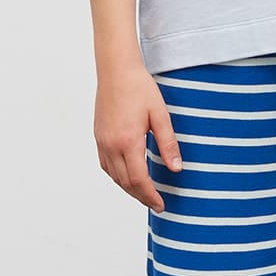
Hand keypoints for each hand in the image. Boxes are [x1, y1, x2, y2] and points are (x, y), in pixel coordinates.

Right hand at [94, 59, 182, 212]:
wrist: (116, 70)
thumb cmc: (140, 88)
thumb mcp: (160, 115)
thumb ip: (168, 143)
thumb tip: (176, 169)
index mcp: (128, 141)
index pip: (139, 180)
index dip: (150, 196)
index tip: (161, 205)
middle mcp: (111, 145)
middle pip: (125, 182)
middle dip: (141, 196)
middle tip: (156, 204)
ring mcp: (102, 141)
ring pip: (114, 176)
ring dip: (129, 189)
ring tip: (144, 193)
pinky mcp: (98, 136)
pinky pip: (106, 165)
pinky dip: (117, 176)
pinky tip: (127, 176)